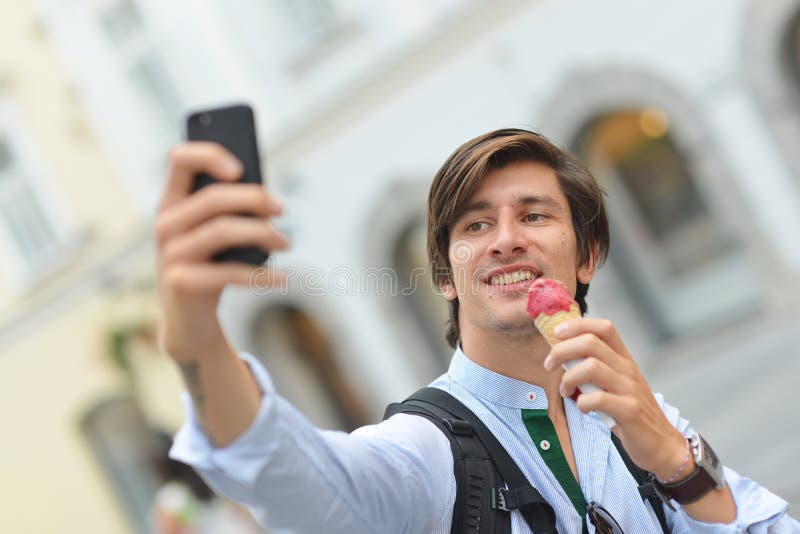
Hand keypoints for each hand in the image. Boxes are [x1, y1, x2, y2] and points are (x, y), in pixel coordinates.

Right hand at [156, 142, 288, 361]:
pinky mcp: (180, 283)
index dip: (209, 155)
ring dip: (264, 234)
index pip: (179, 159)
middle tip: (282, 209)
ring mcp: (169, 254)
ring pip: (223, 231)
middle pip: (214, 198)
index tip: (241, 168)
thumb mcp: (217, 236)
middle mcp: (165, 224)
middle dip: (255, 199)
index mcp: (172, 202)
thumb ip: (231, 211)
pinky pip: (229, 272)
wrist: (189, 323)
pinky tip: (282, 279)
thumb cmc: (211, 268)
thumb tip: (265, 199)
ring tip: (286, 243)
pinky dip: (262, 275)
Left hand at [543, 318, 686, 476]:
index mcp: (623, 358)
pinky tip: (583, 408)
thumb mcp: (615, 382)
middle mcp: (627, 368)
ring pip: (591, 367)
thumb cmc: (630, 410)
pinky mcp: (629, 411)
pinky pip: (599, 399)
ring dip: (568, 377)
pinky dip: (582, 402)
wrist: (661, 443)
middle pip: (590, 342)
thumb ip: (596, 367)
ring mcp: (629, 388)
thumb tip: (562, 355)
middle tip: (549, 365)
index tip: (556, 333)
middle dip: (561, 350)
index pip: (604, 327)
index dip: (577, 325)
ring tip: (565, 390)